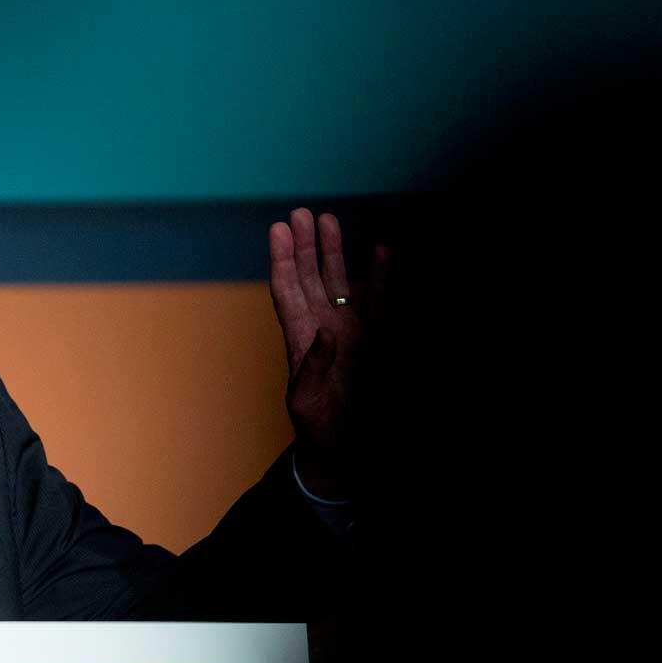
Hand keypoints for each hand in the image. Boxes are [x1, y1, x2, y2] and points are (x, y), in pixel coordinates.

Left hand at [267, 210, 385, 495]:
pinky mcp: (374, 339)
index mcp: (299, 338)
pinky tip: (383, 251)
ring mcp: (349, 330)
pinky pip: (379, 302)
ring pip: (340, 281)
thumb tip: (327, 332)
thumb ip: (313, 367)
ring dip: (334, 252)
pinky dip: (382, 277)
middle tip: (301, 213)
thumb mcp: (307, 401)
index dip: (282, 259)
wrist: (344, 449)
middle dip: (304, 245)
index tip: (278, 228)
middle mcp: (322, 327)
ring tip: (328, 219)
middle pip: (310, 276)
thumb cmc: (317, 429)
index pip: (287, 290)